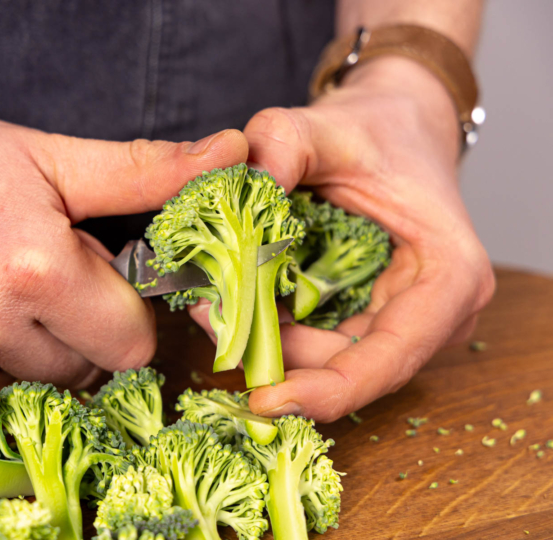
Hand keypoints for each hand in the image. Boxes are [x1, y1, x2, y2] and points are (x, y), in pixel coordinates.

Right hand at [0, 80, 247, 400]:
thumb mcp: (47, 155)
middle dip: (81, 331)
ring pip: (31, 386)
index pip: (132, 343)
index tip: (99, 280)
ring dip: (30, 348)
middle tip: (46, 278)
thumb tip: (230, 157)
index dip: (124, 311)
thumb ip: (147, 170)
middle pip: (84, 371)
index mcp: (35, 270)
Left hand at [190, 56, 494, 421]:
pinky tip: (234, 299)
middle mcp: (433, 314)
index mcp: (450, 277)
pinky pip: (315, 340)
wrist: (393, 127)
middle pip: (347, 367)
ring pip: (324, 360)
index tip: (265, 399)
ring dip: (266, 340)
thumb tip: (239, 181)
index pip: (389, 360)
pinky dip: (273, 326)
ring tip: (212, 300)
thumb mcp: (329, 126)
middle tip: (210, 319)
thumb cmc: (378, 129)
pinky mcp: (369, 319)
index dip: (327, 392)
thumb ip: (284, 143)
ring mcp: (401, 321)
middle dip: (275, 356)